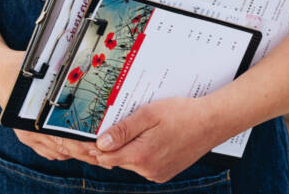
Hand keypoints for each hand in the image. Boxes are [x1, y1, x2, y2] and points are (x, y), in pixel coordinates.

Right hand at [0, 47, 101, 165]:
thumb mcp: (42, 69)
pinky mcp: (27, 136)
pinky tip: (77, 149)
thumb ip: (60, 78)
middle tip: (107, 157)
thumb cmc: (20, 69)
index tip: (100, 147)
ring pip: (57, 153)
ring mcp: (27, 136)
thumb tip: (85, 75)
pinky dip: (64, 151)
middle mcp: (29, 132)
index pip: (64, 140)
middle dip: (86, 154)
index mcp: (33, 119)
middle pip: (64, 150)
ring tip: (98, 154)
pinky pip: (48, 151)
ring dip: (76, 153)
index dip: (83, 147)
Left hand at [93, 97, 223, 182]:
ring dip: (122, 150)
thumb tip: (100, 143)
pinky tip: (143, 140)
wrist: (212, 123)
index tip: (76, 140)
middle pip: (113, 160)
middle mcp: (147, 169)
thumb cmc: (183, 114)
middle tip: (91, 135)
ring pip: (128, 162)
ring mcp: (156, 173)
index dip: (88, 147)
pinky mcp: (164, 172)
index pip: (103, 156)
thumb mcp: (149, 114)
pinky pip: (142, 165)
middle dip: (102, 148)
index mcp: (140, 155)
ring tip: (125, 132)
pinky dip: (137, 154)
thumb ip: (123, 130)